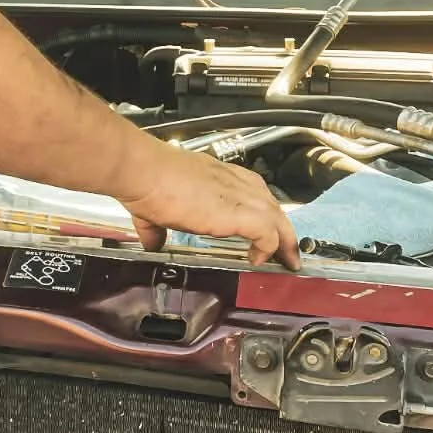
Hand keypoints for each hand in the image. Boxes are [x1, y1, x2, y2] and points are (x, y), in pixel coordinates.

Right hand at [117, 139, 299, 269]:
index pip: (253, 190)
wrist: (145, 172)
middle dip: (282, 228)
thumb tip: (152, 243)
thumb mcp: (156, 207)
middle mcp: (234, 182)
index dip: (261, 211)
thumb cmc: (147, 182)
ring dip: (284, 240)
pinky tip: (259, 260)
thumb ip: (157, 228)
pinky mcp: (238, 213)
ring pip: (277, 217)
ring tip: (286, 260)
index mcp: (218, 176)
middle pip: (272, 204)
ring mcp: (239, 196)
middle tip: (287, 250)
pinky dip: (268, 247)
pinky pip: (267, 233)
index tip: (262, 229)